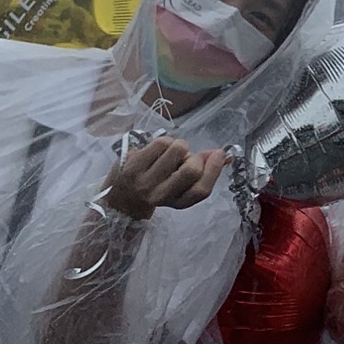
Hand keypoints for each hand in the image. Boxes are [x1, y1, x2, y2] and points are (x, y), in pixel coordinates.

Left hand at [103, 138, 227, 219]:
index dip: (214, 170)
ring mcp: (144, 180)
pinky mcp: (133, 164)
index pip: (201, 190)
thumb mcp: (179, 187)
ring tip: (169, 154)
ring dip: (179, 146)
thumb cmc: (155, 190)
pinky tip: (157, 150)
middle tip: (186, 158)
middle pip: (191, 170)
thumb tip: (225, 155)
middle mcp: (159, 195)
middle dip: (195, 157)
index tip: (220, 154)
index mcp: (176, 202)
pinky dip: (165, 141)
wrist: (118, 198)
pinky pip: (161, 142)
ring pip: (177, 150)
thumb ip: (203, 172)